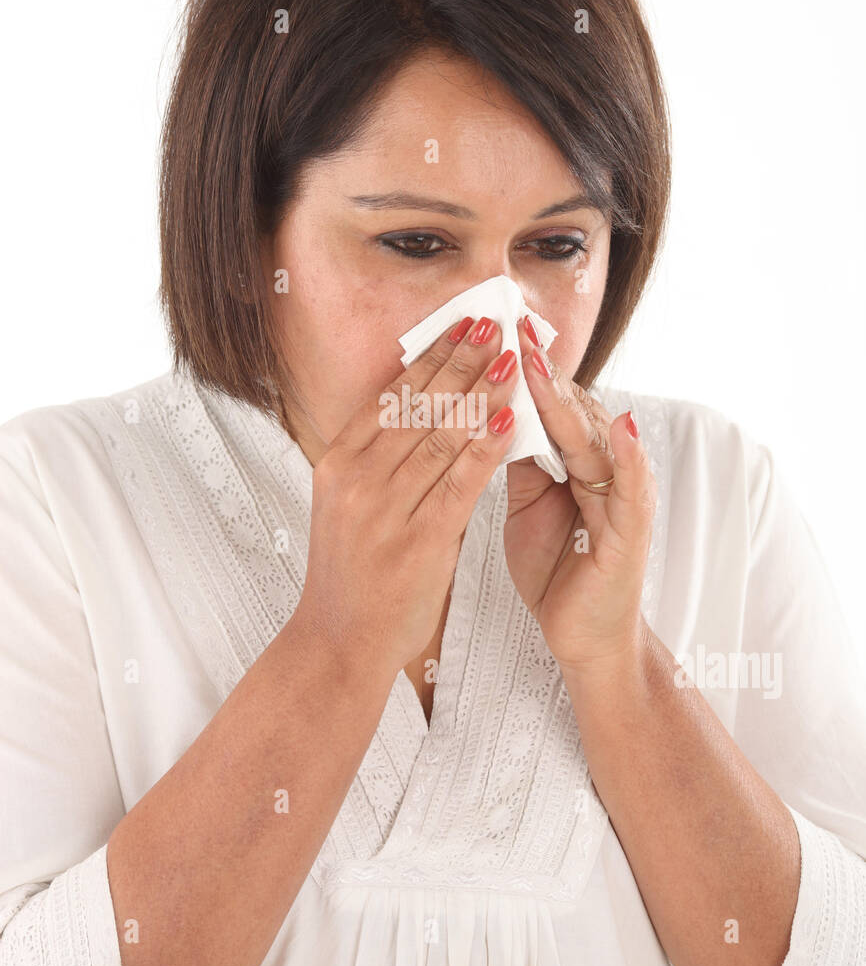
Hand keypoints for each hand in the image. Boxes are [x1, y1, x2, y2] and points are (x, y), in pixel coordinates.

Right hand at [295, 317, 519, 678]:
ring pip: (440, 436)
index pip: (389, 396)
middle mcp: (356, 481)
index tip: (459, 325)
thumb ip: (387, 462)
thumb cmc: (352, 575)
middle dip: (459, 360)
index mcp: (337, 465)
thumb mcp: (352, 507)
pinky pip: (458, 483)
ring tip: (511, 360)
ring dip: (480, 393)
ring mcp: (383, 511)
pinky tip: (508, 422)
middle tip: (492, 324)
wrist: (337, 642)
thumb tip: (432, 411)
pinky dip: (485, 448)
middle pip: (416, 406)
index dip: (429, 357)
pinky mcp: (417, 542)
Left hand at [501, 317, 656, 671]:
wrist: (584, 638)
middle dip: (540, 368)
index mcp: (573, 463)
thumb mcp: (527, 506)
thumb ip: (519, 462)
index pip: (547, 405)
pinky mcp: (633, 532)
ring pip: (595, 437)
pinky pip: (634, 490)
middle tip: (511, 324)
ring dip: (570, 400)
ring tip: (543, 362)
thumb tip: (490, 413)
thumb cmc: (558, 570)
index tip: (491, 327)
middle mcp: (603, 470)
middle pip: (570, 409)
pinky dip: (631, 457)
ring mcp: (623, 498)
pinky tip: (623, 428)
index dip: (521, 368)